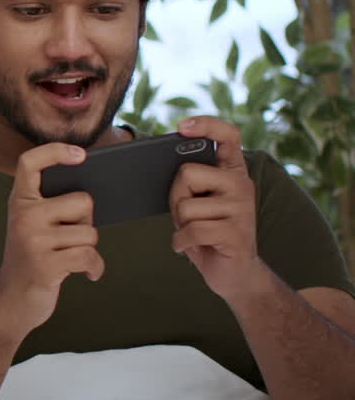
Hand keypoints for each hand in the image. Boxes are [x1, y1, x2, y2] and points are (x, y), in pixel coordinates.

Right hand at [0, 142, 104, 336]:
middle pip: (83, 201)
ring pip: (90, 233)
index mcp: (19, 202)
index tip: (80, 155)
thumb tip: (93, 190)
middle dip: (88, 222)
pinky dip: (94, 268)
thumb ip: (51, 206)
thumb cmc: (32, 259)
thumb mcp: (32, 226)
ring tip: (72, 258)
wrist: (11, 302)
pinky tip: (88, 274)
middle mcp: (23, 217)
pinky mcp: (46, 264)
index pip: (30, 163)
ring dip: (89, 249)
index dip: (55, 151)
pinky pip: (89, 256)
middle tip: (70, 239)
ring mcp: (33, 240)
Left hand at [171, 116, 260, 299]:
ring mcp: (242, 209)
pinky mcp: (237, 233)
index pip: (228, 136)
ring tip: (196, 232)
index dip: (206, 126)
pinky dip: (182, 243)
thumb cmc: (206, 232)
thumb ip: (188, 181)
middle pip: (187, 173)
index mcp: (232, 171)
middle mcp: (242, 185)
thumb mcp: (195, 201)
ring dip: (180, 225)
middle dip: (176, 197)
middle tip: (189, 215)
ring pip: (185, 206)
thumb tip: (157, 163)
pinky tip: (191, 246)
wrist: (233, 274)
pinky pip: (191, 231)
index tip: (182, 126)